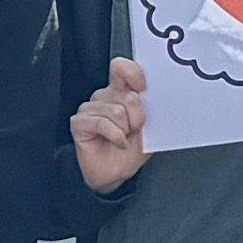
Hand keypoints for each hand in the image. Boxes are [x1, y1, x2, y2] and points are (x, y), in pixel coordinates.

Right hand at [70, 57, 148, 195]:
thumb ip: (152, 107)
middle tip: (136, 130)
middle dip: (138, 117)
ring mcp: (89, 109)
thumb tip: (162, 94)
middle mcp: (103, 96)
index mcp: (121, 91)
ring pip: (116, 111)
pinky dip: (116, 136)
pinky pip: (102, 123)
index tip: (144, 88)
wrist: (117, 174)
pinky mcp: (79, 123)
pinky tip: (119, 143)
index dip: (133, 73)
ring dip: (126, 129)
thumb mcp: (150, 126)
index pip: (120, 68)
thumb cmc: (132, 149)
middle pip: (127, 95)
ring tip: (125, 138)